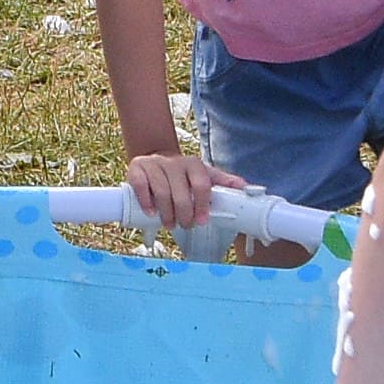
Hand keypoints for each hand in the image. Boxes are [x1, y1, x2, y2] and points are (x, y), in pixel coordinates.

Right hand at [125, 147, 245, 234]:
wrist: (153, 157)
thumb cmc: (182, 174)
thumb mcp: (203, 175)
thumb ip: (222, 182)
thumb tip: (246, 188)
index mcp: (194, 164)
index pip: (201, 184)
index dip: (202, 205)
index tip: (202, 221)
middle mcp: (174, 162)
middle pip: (180, 193)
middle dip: (184, 214)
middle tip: (185, 226)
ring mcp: (154, 164)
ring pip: (161, 192)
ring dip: (166, 213)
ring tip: (170, 224)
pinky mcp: (137, 169)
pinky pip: (140, 186)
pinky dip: (146, 202)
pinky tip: (151, 212)